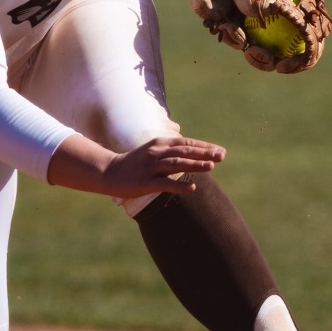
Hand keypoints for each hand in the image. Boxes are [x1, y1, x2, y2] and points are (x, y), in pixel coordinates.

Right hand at [47, 133, 225, 198]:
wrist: (110, 172)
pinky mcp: (145, 182)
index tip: (220, 151)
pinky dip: (179, 185)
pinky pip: (165, 183)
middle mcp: (157, 152)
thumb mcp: (154, 151)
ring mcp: (151, 167)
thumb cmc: (136, 163)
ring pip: (176, 164)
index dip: (204, 146)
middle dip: (204, 153)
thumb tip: (193, 150)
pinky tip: (192, 187)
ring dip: (195, 164)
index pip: (186, 143)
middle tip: (221, 156)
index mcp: (160, 143)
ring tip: (211, 166)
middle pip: (184, 151)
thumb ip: (172, 150)